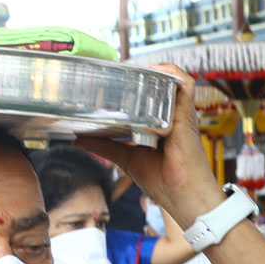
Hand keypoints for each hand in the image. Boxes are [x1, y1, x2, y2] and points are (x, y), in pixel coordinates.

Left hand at [77, 64, 223, 224]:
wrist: (182, 195)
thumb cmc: (162, 180)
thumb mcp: (126, 158)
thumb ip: (104, 147)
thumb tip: (77, 140)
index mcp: (162, 124)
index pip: (152, 96)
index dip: (137, 84)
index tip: (116, 77)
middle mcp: (173, 116)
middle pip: (160, 87)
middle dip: (143, 75)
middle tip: (120, 70)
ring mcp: (182, 114)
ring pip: (173, 81)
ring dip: (156, 71)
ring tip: (133, 67)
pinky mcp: (187, 116)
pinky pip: (186, 85)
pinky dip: (173, 73)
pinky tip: (156, 69)